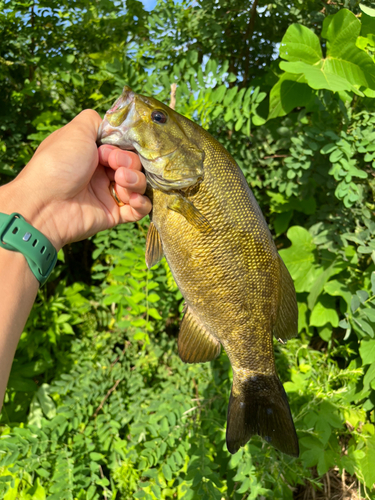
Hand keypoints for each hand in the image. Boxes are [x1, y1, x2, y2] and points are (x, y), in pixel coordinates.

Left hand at [0, 110, 151, 249]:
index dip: (124, 147)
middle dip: (130, 163)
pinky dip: (142, 203)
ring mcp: (108, 194)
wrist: (45, 204)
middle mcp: (102, 172)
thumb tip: (113, 124)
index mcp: (93, 153)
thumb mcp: (75, 131)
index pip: (124, 147)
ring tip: (121, 181)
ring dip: (136, 181)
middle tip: (115, 167)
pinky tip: (133, 199)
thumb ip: (96, 121)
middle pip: (134, 164)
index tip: (112, 150)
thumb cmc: (58, 164)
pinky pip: (139, 209)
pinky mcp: (114, 215)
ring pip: (139, 185)